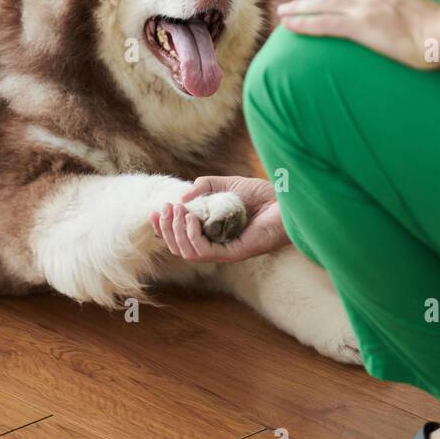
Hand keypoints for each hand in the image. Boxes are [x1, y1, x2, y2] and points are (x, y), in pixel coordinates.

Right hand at [150, 175, 289, 261]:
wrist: (285, 200)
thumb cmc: (260, 193)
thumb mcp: (225, 185)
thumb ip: (203, 188)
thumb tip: (180, 199)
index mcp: (212, 232)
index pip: (181, 237)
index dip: (163, 228)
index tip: (154, 212)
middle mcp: (216, 244)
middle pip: (180, 247)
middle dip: (167, 229)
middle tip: (164, 209)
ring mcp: (225, 250)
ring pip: (188, 251)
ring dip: (177, 232)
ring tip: (177, 212)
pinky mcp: (234, 253)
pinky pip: (204, 251)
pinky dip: (192, 236)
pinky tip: (191, 219)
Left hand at [277, 0, 439, 69]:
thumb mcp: (427, 22)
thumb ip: (411, 23)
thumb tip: (413, 34)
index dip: (334, 1)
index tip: (322, 4)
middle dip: (311, 1)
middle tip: (290, 6)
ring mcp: (366, 9)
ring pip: (323, 5)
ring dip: (300, 9)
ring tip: (283, 14)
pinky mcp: (361, 26)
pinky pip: (325, 23)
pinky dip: (305, 23)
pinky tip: (289, 25)